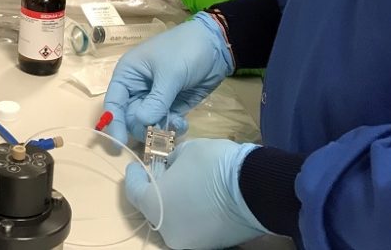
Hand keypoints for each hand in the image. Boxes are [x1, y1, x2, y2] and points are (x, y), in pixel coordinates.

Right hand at [102, 13, 232, 144]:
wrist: (216, 47)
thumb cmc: (186, 50)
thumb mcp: (170, 73)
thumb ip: (156, 100)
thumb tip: (141, 123)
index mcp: (129, 73)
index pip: (114, 102)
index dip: (115, 122)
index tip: (119, 143)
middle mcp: (138, 88)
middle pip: (130, 118)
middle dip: (143, 128)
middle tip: (159, 131)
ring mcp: (155, 98)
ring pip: (148, 125)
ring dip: (160, 130)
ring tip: (176, 124)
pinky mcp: (171, 106)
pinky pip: (165, 124)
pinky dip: (172, 128)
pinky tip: (183, 123)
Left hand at [125, 139, 268, 249]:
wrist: (255, 189)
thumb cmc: (213, 165)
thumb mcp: (187, 150)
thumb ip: (172, 160)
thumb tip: (171, 166)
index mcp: (155, 207)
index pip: (134, 191)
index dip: (135, 175)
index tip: (138, 165)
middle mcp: (168, 232)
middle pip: (154, 208)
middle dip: (157, 189)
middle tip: (164, 172)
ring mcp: (190, 242)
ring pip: (174, 219)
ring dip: (175, 202)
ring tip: (186, 184)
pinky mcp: (211, 246)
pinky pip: (193, 226)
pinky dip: (192, 213)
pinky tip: (202, 197)